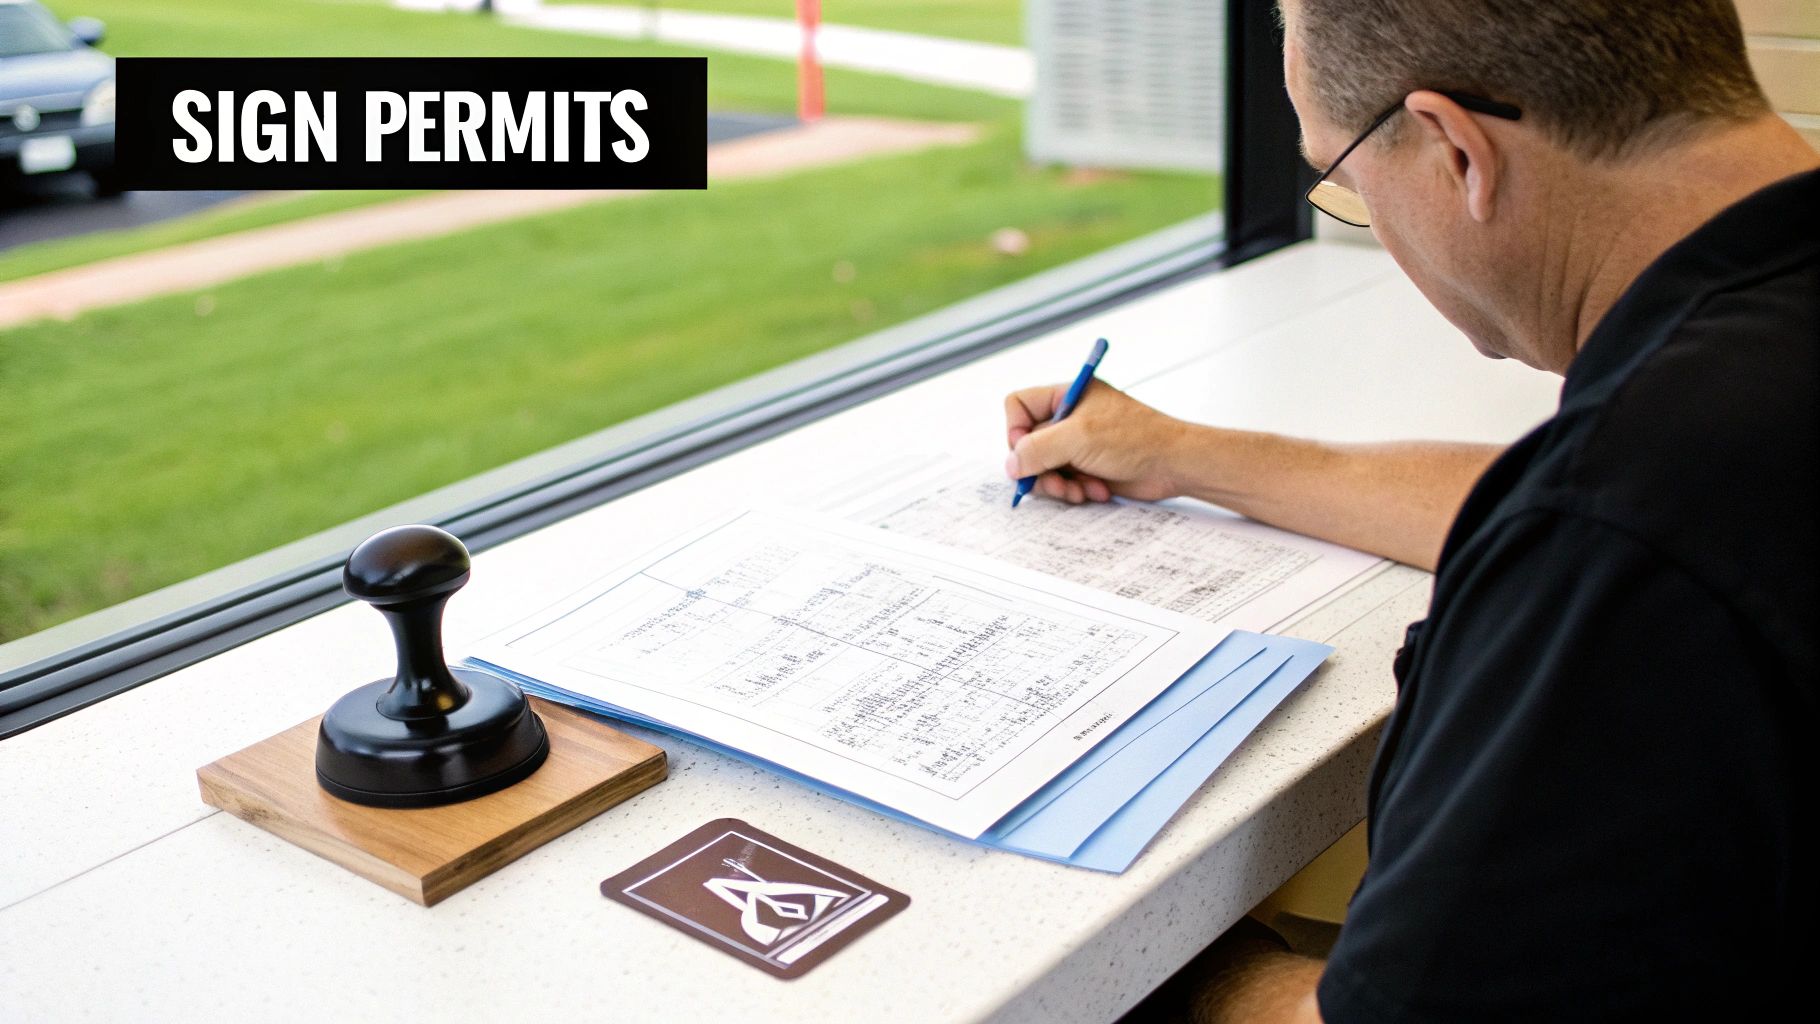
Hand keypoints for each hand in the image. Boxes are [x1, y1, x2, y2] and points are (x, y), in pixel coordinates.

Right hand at [1003, 380, 1186, 503]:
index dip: (1016, 430)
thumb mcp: (1079, 438)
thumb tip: (1012, 464)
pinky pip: (1062, 481)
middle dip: (1040, 468)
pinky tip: (1096, 491)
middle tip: (1055, 481)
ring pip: (1043, 467)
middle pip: (1027, 443)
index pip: (1019, 405)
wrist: (1174, 464)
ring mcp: (1077, 444)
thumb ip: (1038, 449)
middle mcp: (1069, 417)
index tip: (1027, 451)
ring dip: (1057, 484)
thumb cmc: (1136, 439)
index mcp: (1066, 395)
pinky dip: (1074, 490)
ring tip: (1078, 491)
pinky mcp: (1087, 467)